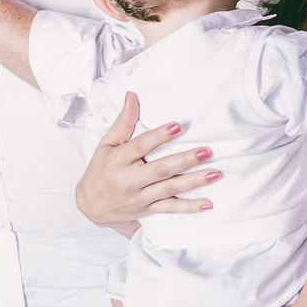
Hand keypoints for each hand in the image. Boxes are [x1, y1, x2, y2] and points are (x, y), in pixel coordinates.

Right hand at [75, 92, 218, 226]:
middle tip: (207, 151)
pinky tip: (208, 203)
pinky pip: (170, 210)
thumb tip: (131, 95)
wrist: (90, 207)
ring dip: (194, 182)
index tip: (178, 126)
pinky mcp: (147, 210)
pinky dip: (189, 208)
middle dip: (185, 160)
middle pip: (160, 169)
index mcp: (118, 160)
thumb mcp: (106, 145)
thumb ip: (122, 122)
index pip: (140, 146)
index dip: (159, 136)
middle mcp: (128, 180)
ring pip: (169, 189)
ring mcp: (139, 197)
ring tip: (215, 173)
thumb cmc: (100, 171)